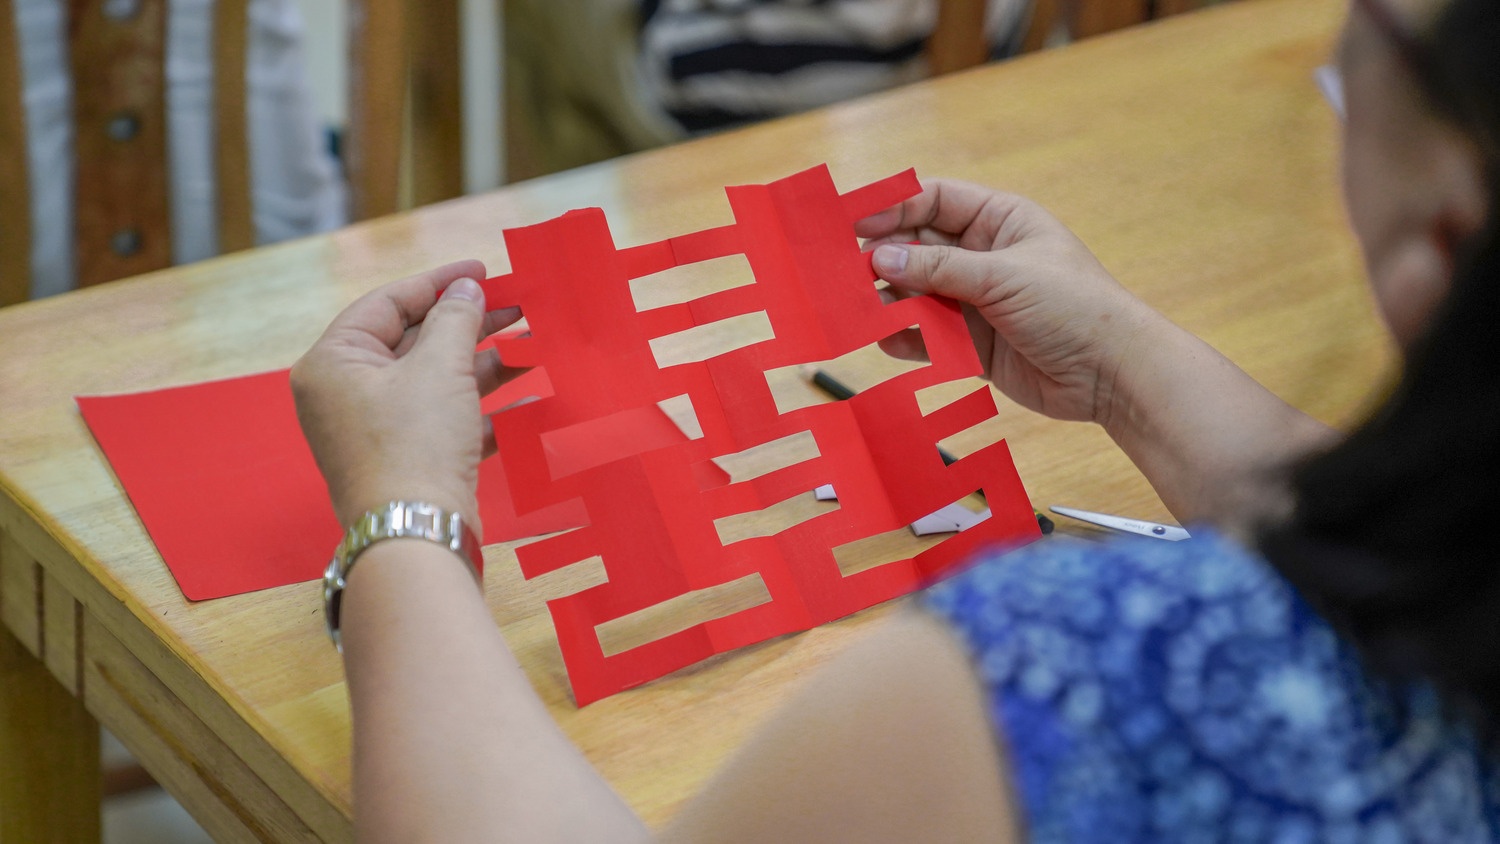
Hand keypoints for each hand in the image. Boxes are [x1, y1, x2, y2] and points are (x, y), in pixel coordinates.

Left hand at [290, 261, 524, 532]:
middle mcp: (346, 394)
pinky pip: (446, 421)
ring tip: (531, 344)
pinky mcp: (407, 461)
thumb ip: (456, 319)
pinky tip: (528, 395)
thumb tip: (466, 290)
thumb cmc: (414, 444)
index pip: (387, 304)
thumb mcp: (438, 367)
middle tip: (516, 307)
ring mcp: (376, 431)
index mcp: (334, 363)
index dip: (438, 283)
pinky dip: (484, 408)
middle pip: (414, 342)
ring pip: (435, 382)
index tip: (482, 271)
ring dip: (484, 364)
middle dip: (469, 325)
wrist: (416, 534)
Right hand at [856, 180, 1158, 424]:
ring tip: (858, 308)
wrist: (1111, 374)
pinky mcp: (973, 344)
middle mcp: (983, 257)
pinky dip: (906, 338)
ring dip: (888, 301)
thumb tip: (881, 259)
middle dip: (882, 258)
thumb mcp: (1004, 277)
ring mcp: (976, 301)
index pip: (934, 200)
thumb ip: (939, 270)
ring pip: (916, 294)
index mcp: (1000, 221)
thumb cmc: (1076, 308)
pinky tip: (887, 341)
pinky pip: (928, 336)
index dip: (892, 208)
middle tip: (844, 271)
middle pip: (917, 247)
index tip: (853, 223)